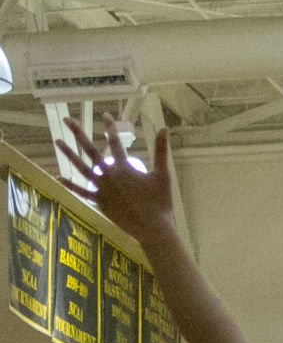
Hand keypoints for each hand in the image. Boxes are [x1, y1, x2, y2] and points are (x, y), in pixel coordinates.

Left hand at [58, 115, 173, 247]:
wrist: (151, 227)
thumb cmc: (160, 201)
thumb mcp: (163, 174)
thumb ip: (161, 151)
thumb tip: (165, 129)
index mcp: (124, 167)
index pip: (115, 141)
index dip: (110, 127)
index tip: (105, 115)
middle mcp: (109, 175)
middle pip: (90, 150)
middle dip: (78, 133)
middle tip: (67, 120)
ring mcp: (102, 188)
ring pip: (81, 168)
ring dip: (69, 154)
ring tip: (57, 142)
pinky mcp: (100, 202)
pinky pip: (82, 192)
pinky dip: (71, 185)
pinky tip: (59, 177)